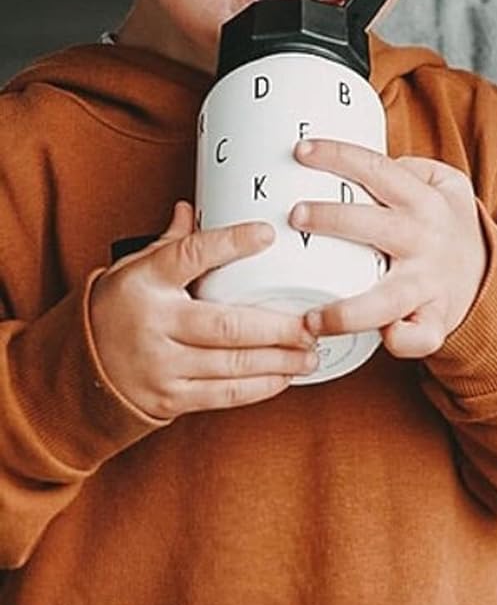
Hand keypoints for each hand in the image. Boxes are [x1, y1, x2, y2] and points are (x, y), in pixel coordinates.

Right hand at [89, 201, 318, 419]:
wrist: (76, 373)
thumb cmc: (114, 311)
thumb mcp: (131, 271)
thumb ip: (168, 245)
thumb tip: (192, 207)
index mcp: (144, 282)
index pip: (190, 255)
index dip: (230, 244)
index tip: (267, 233)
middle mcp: (152, 324)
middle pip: (227, 325)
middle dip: (278, 328)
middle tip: (312, 323)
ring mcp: (160, 365)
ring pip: (232, 364)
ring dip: (279, 360)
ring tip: (310, 353)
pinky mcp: (169, 398)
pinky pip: (224, 395)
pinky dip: (260, 387)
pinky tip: (285, 377)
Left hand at [290, 139, 487, 358]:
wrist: (487, 277)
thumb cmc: (449, 228)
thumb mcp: (445, 184)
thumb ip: (408, 169)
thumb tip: (352, 164)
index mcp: (425, 202)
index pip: (380, 172)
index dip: (340, 158)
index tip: (302, 151)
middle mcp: (425, 242)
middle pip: (376, 227)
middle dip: (333, 219)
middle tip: (295, 216)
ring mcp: (429, 285)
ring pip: (388, 299)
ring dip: (348, 311)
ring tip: (311, 317)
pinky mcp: (434, 321)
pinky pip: (419, 338)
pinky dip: (402, 341)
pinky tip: (379, 339)